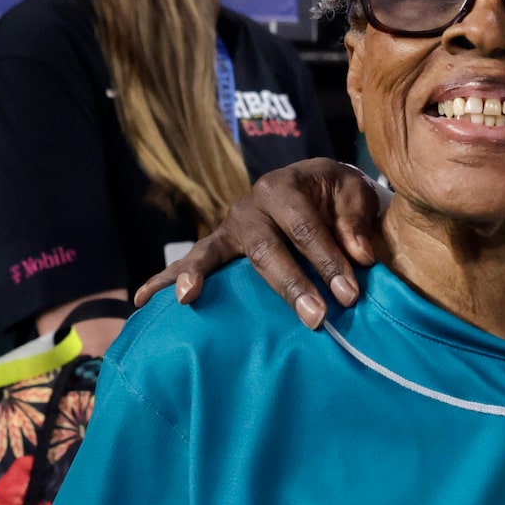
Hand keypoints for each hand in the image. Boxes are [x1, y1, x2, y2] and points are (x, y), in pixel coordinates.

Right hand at [135, 159, 385, 327]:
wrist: (316, 186)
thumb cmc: (335, 195)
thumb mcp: (354, 195)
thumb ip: (357, 221)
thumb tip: (360, 256)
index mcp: (284, 186)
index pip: (306, 229)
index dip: (328, 262)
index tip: (349, 295)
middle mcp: (251, 205)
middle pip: (266, 248)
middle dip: (290, 284)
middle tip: (315, 318)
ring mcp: (230, 227)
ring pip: (216, 254)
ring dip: (202, 277)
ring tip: (187, 298)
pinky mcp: (219, 247)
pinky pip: (192, 262)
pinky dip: (166, 279)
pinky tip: (144, 300)